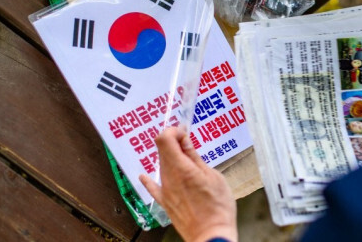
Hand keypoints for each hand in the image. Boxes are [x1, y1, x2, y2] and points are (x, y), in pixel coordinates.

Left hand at [139, 125, 236, 241]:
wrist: (211, 234)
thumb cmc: (217, 207)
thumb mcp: (213, 176)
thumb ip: (195, 157)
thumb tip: (185, 141)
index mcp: (181, 168)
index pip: (164, 139)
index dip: (173, 131)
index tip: (183, 131)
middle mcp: (168, 177)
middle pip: (161, 150)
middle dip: (172, 141)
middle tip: (185, 140)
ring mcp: (165, 191)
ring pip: (161, 166)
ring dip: (170, 157)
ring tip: (184, 157)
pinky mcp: (165, 202)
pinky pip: (153, 188)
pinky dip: (149, 179)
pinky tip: (144, 177)